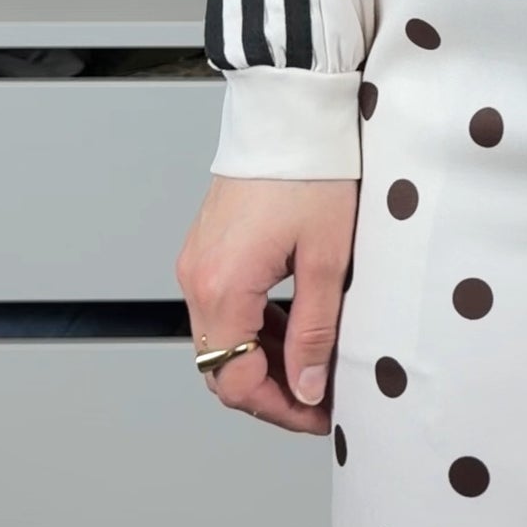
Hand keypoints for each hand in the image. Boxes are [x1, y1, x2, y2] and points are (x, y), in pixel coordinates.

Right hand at [176, 176, 359, 433]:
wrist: (290, 111)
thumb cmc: (312, 171)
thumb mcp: (329, 260)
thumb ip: (316, 331)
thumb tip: (308, 387)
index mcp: (223, 287)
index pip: (235, 381)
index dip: (280, 410)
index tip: (319, 415)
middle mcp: (197, 280)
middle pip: (222, 367)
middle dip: (272, 391)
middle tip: (322, 397)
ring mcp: (198, 264)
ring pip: (222, 341)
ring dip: (265, 360)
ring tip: (318, 362)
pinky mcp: (208, 250)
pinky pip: (224, 310)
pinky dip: (256, 329)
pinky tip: (297, 326)